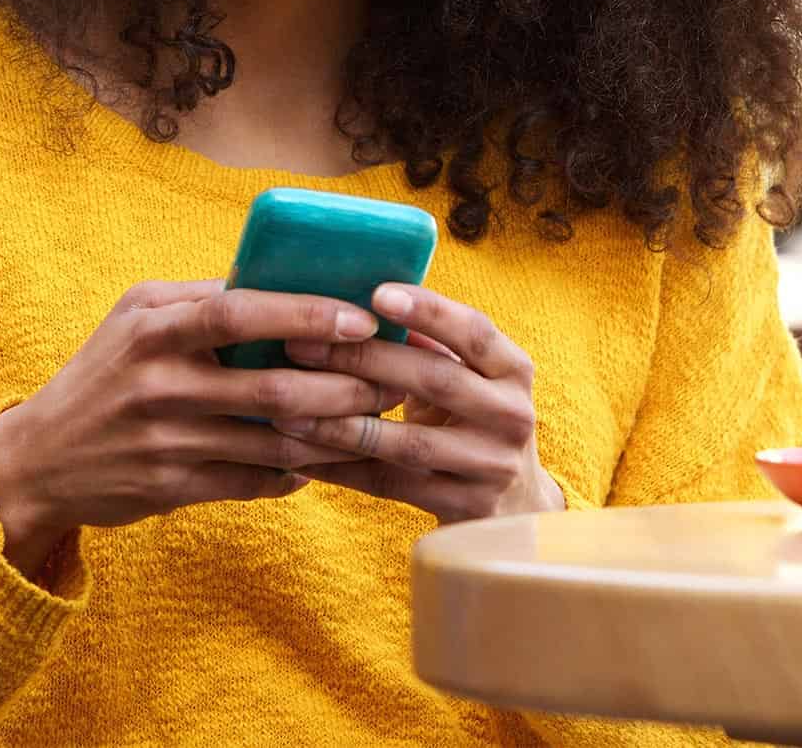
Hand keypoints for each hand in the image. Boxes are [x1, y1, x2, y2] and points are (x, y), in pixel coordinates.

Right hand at [0, 279, 393, 576]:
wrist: (37, 460)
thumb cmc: (103, 374)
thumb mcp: (135, 317)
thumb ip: (201, 298)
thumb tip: (278, 278)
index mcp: (154, 329)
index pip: (241, 313)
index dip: (306, 316)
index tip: (361, 320)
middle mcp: (160, 384)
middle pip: (273, 388)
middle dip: (344, 387)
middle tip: (393, 381)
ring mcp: (167, 441)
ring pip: (273, 442)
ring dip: (334, 435)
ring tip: (376, 423)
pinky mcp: (172, 489)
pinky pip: (253, 482)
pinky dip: (295, 473)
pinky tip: (324, 461)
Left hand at [271, 284, 565, 523]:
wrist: (514, 505)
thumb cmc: (472, 419)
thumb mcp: (471, 377)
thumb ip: (431, 344)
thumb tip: (356, 300)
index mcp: (514, 370)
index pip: (474, 331)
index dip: (428, 311)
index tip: (377, 293)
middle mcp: (512, 416)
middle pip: (434, 381)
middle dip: (363, 360)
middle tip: (301, 345)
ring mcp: (491, 467)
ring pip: (406, 443)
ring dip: (341, 424)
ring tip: (286, 408)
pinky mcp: (463, 509)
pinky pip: (389, 484)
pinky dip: (341, 467)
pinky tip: (299, 453)